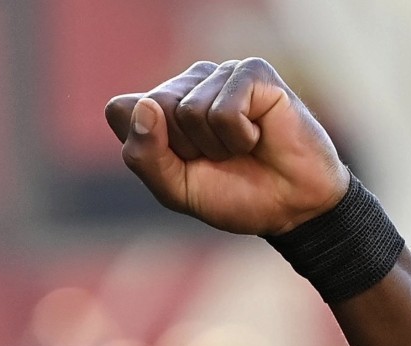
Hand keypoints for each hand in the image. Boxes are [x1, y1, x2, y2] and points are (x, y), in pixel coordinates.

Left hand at [104, 59, 349, 234]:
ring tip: (240, 148)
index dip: (146, 149)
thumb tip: (145, 105)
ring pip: (188, 111)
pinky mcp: (252, 72)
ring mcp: (219, 75)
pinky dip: (239, 137)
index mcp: (159, 107)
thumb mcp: (175, 189)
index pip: (120, 111)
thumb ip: (144, 156)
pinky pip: (223, 110)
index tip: (180, 165)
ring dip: (216, 146)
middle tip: (217, 158)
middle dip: (184, 149)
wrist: (291, 207)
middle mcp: (186, 84)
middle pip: (153, 108)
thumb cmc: (233, 194)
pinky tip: (258, 136)